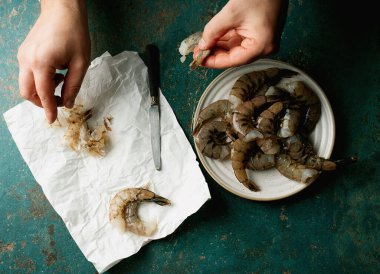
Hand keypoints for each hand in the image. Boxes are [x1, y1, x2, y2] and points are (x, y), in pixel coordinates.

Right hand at [17, 0, 89, 122]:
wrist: (62, 9)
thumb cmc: (74, 33)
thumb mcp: (81, 63)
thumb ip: (74, 86)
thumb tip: (69, 104)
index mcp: (41, 64)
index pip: (43, 94)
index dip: (49, 109)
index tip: (53, 120)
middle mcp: (27, 61)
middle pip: (27, 92)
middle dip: (42, 102)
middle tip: (60, 101)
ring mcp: (22, 56)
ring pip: (25, 84)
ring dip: (41, 91)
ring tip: (61, 80)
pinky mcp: (24, 52)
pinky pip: (27, 74)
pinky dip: (39, 81)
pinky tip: (55, 73)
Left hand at [194, 0, 286, 68]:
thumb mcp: (231, 14)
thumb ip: (214, 31)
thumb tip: (202, 45)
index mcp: (262, 46)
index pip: (234, 60)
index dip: (215, 61)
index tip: (200, 60)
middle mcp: (264, 46)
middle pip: (235, 56)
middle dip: (215, 53)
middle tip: (198, 53)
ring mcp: (263, 39)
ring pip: (236, 48)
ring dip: (219, 46)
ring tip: (202, 45)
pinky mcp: (259, 32)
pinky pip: (240, 39)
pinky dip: (226, 39)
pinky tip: (213, 38)